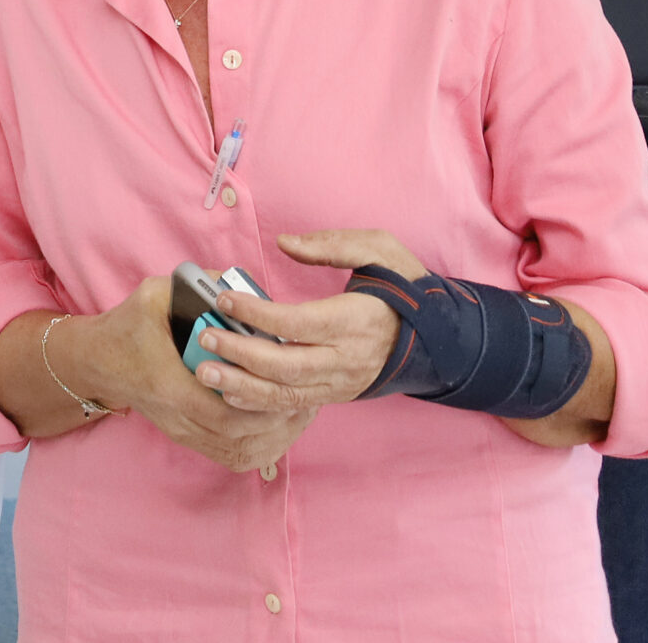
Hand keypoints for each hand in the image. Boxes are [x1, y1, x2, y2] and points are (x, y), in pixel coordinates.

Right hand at [60, 274, 315, 473]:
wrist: (96, 363)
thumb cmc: (127, 328)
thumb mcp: (153, 295)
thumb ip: (194, 283)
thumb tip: (240, 278)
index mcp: (169, 385)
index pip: (224, 411)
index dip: (262, 404)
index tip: (289, 383)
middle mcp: (178, 418)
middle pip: (240, 437)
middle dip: (280, 421)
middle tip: (308, 397)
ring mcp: (183, 434)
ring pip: (241, 453)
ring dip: (276, 438)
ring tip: (301, 413)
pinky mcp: (188, 439)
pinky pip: (232, 457)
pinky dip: (262, 449)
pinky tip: (281, 429)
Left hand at [189, 230, 423, 413]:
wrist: (442, 337)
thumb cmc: (406, 287)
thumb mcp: (379, 250)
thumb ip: (332, 244)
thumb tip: (285, 243)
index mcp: (357, 320)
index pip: (298, 322)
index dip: (258, 313)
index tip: (224, 299)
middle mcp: (349, 359)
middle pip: (288, 365)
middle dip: (241, 354)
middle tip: (205, 339)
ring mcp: (344, 382)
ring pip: (288, 394)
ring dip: (243, 386)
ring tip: (206, 373)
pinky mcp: (338, 394)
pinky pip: (296, 404)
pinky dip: (261, 402)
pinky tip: (230, 392)